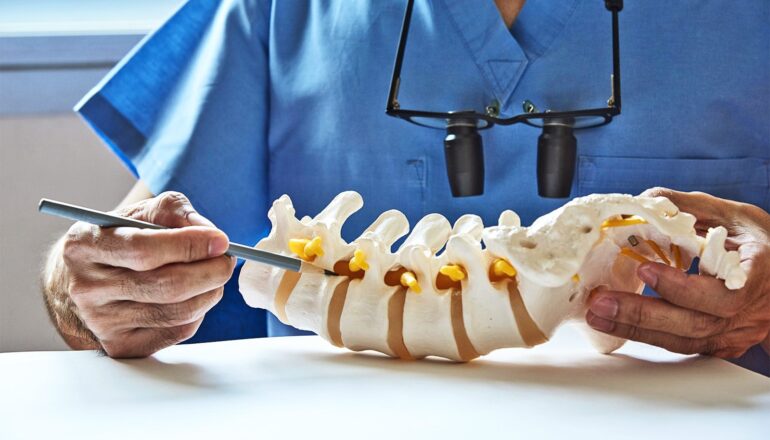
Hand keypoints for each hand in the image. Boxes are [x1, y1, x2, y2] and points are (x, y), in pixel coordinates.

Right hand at [61, 192, 235, 357]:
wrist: (83, 283)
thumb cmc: (119, 241)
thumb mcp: (137, 214)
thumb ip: (173, 212)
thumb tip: (210, 233)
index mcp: (85, 245)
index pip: (144, 249)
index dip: (190, 245)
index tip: (220, 241)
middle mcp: (87, 287)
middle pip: (167, 286)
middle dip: (210, 272)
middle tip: (226, 261)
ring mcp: (102, 322)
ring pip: (178, 312)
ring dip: (210, 292)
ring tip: (213, 276)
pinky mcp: (121, 345)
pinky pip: (178, 331)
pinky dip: (198, 312)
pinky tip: (193, 297)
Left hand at [586, 188, 769, 358]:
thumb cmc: (757, 241)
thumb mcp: (731, 214)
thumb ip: (688, 207)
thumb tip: (642, 202)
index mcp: (758, 273)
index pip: (724, 293)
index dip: (683, 287)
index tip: (646, 270)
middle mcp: (749, 311)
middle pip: (695, 323)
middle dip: (642, 313)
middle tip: (602, 301)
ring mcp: (734, 333)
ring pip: (683, 339)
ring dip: (635, 329)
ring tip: (597, 314)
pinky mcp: (718, 344)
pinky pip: (680, 345)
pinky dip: (646, 335)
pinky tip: (615, 324)